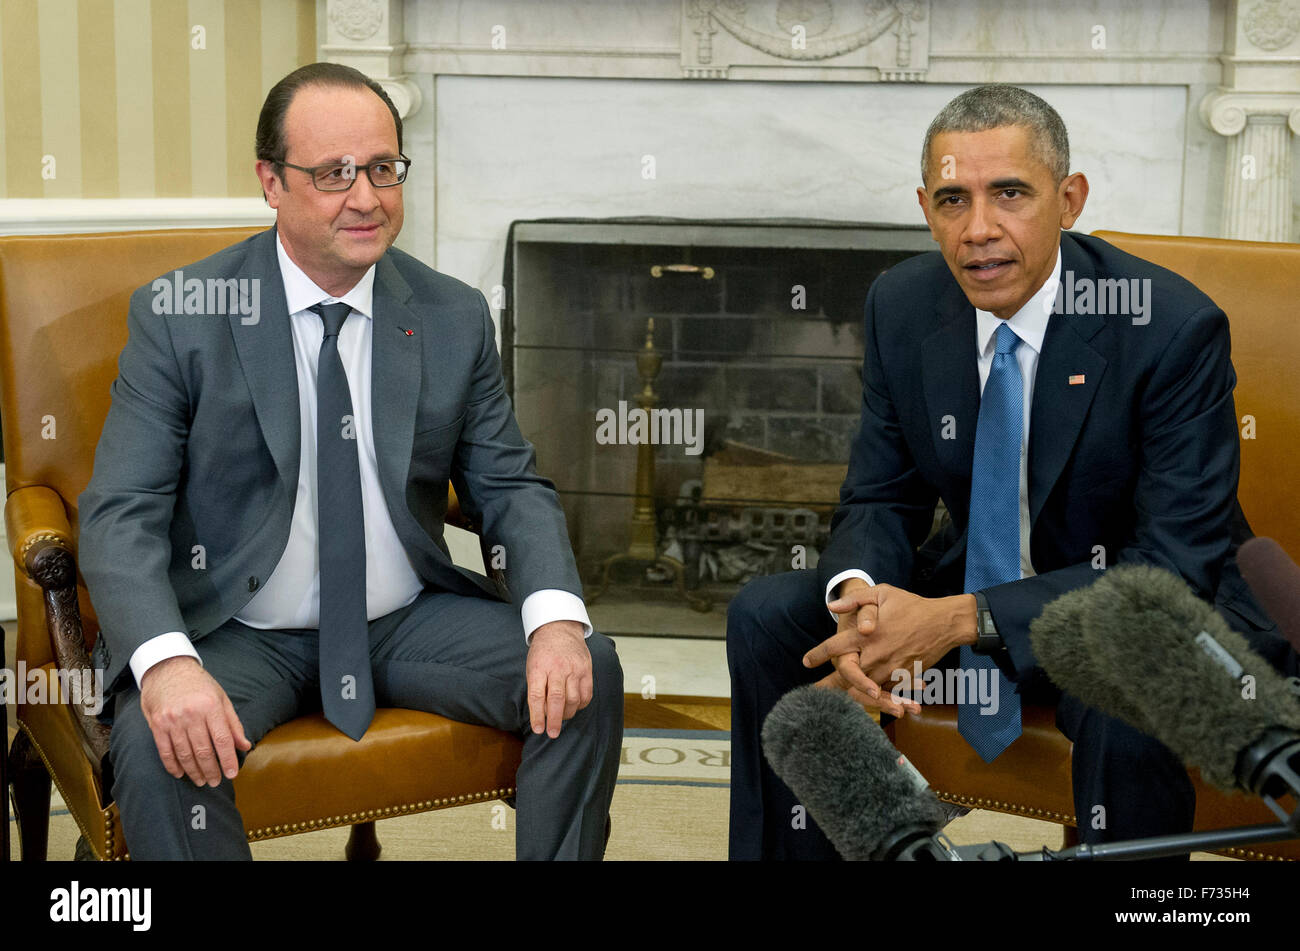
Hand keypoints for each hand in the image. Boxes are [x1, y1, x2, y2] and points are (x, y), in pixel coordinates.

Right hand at [139, 656, 250, 786]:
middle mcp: (191, 714)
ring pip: (185, 754)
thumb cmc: (199, 684)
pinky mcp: (157, 725)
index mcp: (211, 706)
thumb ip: (233, 723)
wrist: (167, 669)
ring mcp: (172, 721)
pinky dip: (173, 765)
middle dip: (211, 770)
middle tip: (216, 782)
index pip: (222, 740)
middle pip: (203, 751)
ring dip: (194, 771)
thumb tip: (244, 746)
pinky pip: (165, 751)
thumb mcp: (221, 698)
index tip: (233, 774)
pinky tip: (180, 773)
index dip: (228, 760)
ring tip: (201, 781)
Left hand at [526, 620, 592, 737]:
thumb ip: (536, 688)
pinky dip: (580, 705)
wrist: (560, 629)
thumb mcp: (532, 666)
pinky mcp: (587, 669)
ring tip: (562, 717)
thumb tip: (541, 714)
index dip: (537, 715)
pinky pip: (586, 694)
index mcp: (539, 668)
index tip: (538, 729)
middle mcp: (557, 668)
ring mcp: (574, 668)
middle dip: (555, 720)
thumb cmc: (543, 653)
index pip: (537, 696)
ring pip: (573, 699)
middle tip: (552, 733)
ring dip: (567, 713)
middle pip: (557, 699)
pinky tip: (574, 706)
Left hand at [803, 579, 917, 716]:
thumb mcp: (883, 593)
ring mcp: (890, 668)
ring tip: (834, 699)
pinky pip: (885, 690)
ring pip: (865, 687)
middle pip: (847, 675)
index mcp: (867, 635)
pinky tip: (865, 699)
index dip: (817, 655)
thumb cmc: (911, 605)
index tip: (806, 661)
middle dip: (829, 684)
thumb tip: (832, 606)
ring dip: (850, 693)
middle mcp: (876, 654)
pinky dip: (874, 696)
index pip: (835, 647)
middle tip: (815, 691)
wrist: (944, 623)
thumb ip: (855, 599)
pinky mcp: (903, 676)